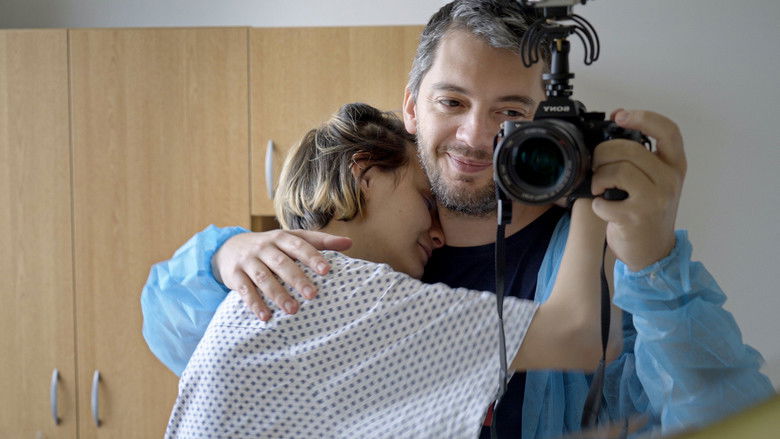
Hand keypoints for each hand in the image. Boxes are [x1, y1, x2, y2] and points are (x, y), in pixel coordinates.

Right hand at [212, 229, 351, 320]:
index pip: (298, 245)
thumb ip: (319, 241)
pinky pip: (245, 291)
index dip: (312, 257)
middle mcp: (264, 247)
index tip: (326, 270)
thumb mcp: (291, 238)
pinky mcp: (234, 276)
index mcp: (281, 238)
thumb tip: (349, 243)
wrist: (228, 247)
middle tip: (313, 295)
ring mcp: (248, 261)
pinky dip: (255, 304)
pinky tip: (266, 317)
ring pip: (263, 278)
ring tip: (292, 310)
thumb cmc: (270, 246)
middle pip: (282, 263)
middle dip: (297, 279)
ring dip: (278, 294)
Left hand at [591, 109, 685, 270]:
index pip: (668, 130)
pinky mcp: (636, 217)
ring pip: (618, 170)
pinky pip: (605, 200)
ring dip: (598, 178)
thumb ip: (641, 155)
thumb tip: (615, 120)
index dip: (643, 117)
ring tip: (599, 188)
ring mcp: (655, 199)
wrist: (653, 252)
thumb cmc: (648, 213)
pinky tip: (602, 207)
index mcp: (675, 166)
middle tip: (598, 165)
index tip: (619, 116)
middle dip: (603, 154)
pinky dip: (596, 203)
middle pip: (629, 149)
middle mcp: (669, 180)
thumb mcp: (655, 180)